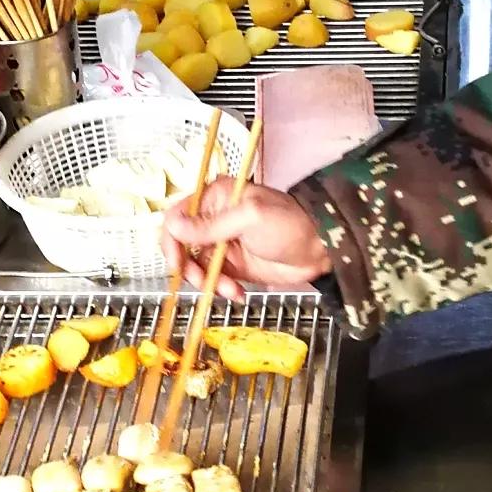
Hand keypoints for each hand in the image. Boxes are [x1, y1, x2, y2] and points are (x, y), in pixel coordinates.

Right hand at [163, 178, 331, 297]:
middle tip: (201, 281)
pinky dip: (220, 289)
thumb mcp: (249, 218)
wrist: (319, 250)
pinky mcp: (232, 266)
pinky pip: (213, 279)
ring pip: (195, 266)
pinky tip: (236, 293)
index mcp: (215, 198)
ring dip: (207, 281)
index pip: (177, 215)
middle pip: (181, 245)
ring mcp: (222, 244)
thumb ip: (211, 225)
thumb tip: (174, 226)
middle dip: (189, 267)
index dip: (172, 240)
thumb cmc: (290, 223)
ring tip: (229, 289)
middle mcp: (214, 219)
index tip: (177, 261)